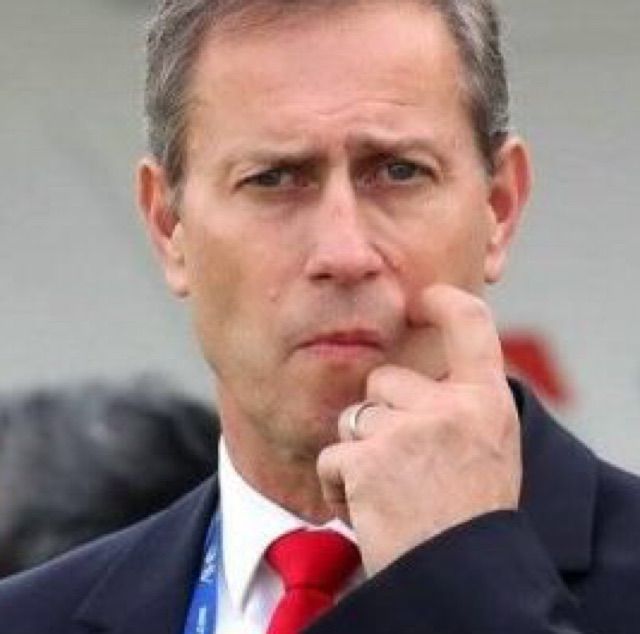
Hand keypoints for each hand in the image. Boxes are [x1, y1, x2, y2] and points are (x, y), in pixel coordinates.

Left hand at [317, 285, 521, 574]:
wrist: (460, 580)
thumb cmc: (469, 518)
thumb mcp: (489, 450)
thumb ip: (460, 407)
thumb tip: (416, 377)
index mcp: (487, 401)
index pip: (471, 323)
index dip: (443, 302)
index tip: (422, 300)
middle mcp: (451, 407)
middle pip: (385, 380)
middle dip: (382, 416)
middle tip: (407, 467)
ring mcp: (408, 431)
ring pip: (356, 416)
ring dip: (362, 451)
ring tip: (392, 493)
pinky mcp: (368, 460)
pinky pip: (333, 454)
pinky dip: (340, 483)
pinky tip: (371, 510)